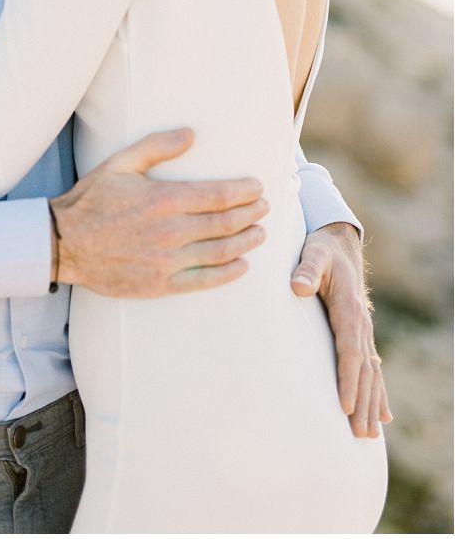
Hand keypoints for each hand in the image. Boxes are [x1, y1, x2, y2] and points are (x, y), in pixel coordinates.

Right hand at [51, 128, 267, 296]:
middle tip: (265, 207)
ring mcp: (168, 261)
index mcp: (163, 199)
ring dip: (247, 241)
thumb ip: (157, 147)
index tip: (257, 187)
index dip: (244, 191)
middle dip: (251, 213)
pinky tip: (242, 265)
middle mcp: (171, 231)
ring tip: (260, 232)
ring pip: (222, 252)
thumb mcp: (120, 163)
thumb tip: (191, 133)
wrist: (64, 244)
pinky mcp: (162, 285)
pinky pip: (205, 281)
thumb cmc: (92, 200)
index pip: (218, 196)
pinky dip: (229, 273)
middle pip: (226, 223)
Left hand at [291, 221, 392, 437]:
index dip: (348, 380)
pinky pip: (371, 369)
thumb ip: (306, 269)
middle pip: (364, 371)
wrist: (338, 244)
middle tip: (359, 435)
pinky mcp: (359, 335)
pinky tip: (383, 417)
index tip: (345, 407)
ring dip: (371, 405)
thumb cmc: (321, 250)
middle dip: (363, 403)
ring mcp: (363, 332)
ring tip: (369, 435)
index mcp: (349, 310)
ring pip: (371, 374)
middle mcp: (361, 325)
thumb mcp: (313, 253)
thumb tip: (297, 287)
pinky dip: (377, 394)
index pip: (350, 352)